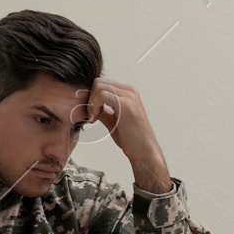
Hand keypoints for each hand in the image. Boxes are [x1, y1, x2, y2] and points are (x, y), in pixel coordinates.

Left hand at [73, 77, 171, 193]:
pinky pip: (102, 95)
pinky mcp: (126, 104)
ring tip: (93, 119)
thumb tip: (89, 106)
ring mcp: (129, 96)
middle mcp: (130, 91)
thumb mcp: (113, 121)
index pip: (102, 84)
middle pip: (99, 82)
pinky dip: (94, 106)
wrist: (144, 152)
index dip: (92, 97)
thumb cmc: (130, 139)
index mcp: (128, 93)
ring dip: (91, 103)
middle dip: (89, 98)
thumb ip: (103, 111)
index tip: (91, 114)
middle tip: (91, 116)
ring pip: (99, 86)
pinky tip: (95, 119)